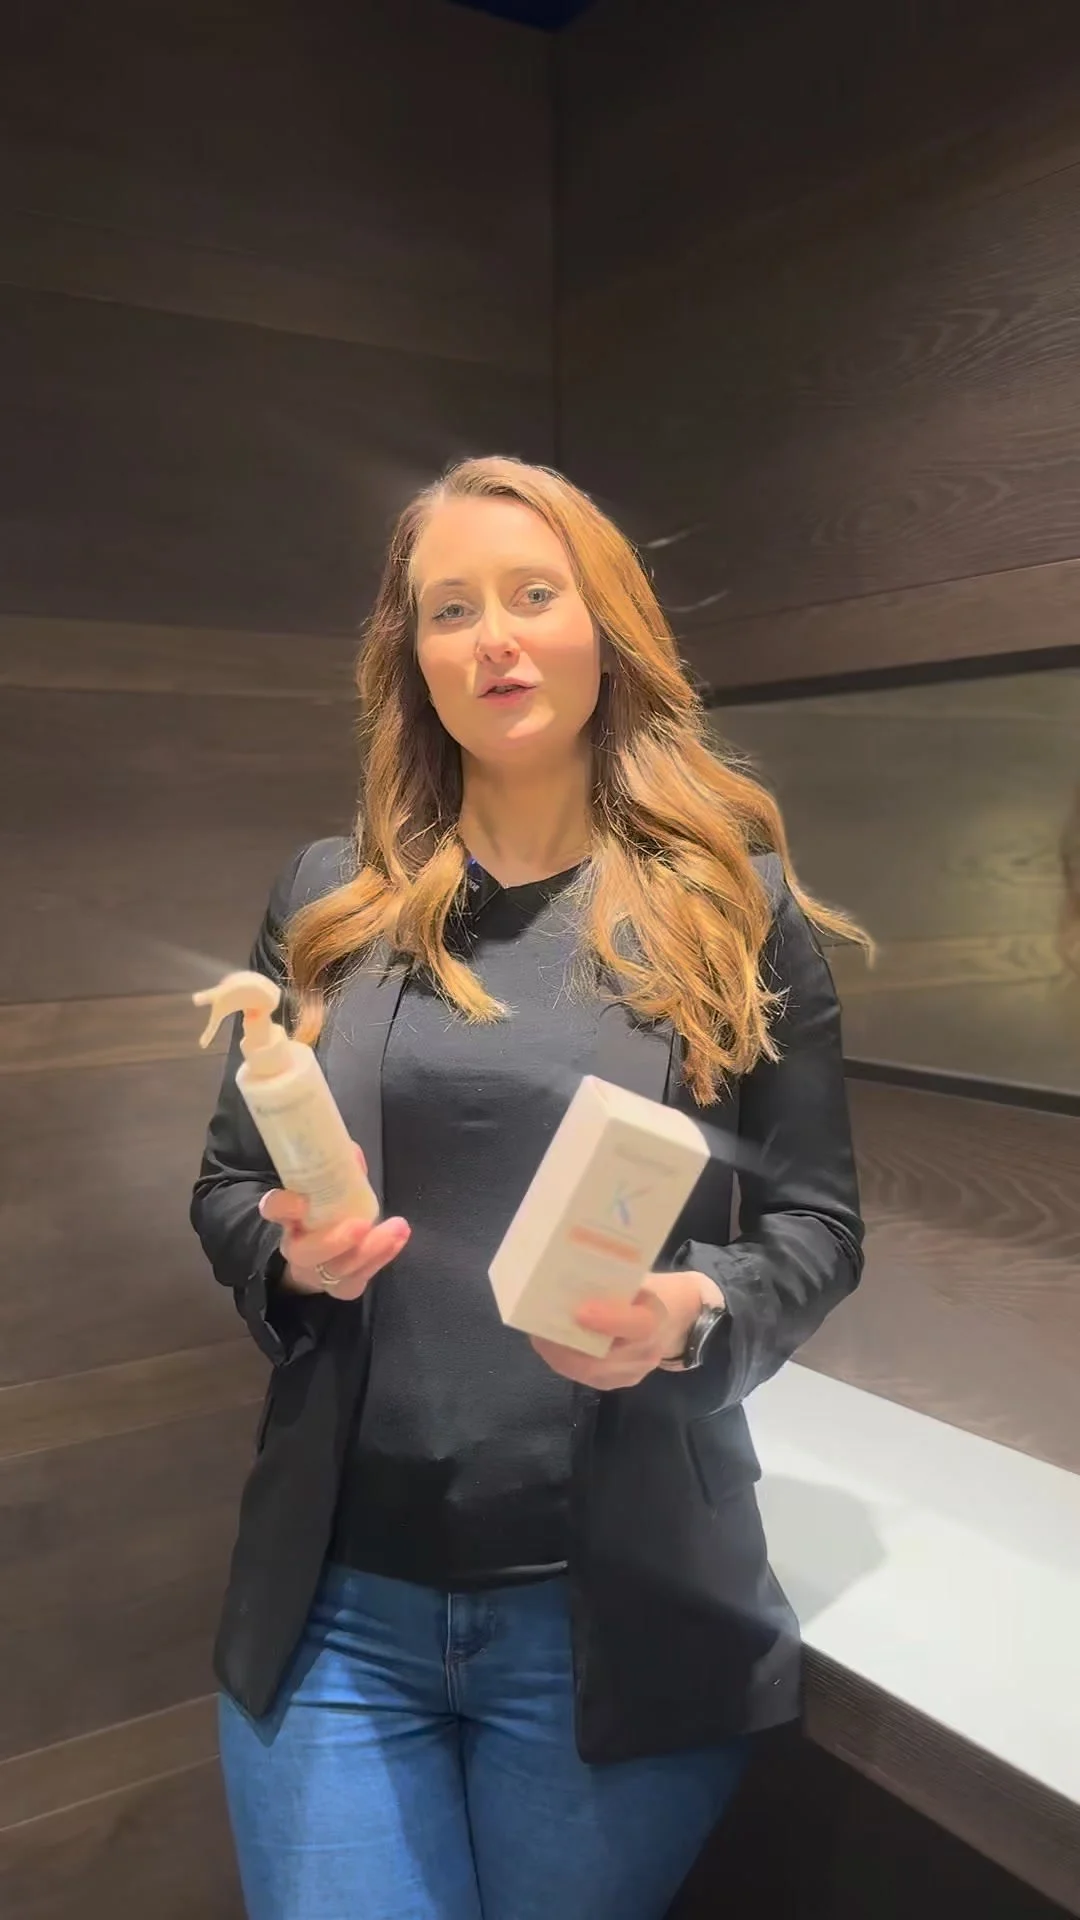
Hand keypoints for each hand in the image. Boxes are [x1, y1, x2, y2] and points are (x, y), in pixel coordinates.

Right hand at [258, 1146, 410, 1300]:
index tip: (301, 1201)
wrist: (320, 1259)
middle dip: (334, 1241)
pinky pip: (360, 1278)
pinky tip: (398, 1240)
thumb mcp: (328, 1188)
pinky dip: (382, 1258)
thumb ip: (339, 1171)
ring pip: (339, 1269)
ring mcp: (318, 1273)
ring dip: (371, 1249)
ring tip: (397, 1227)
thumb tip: (352, 1153)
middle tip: (362, 1224)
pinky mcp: (342, 1288)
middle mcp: (297, 1249)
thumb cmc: (326, 1213)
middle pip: (305, 1252)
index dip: (283, 1206)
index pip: (273, 1208)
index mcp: (287, 1218)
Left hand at [530, 1270, 723, 1389]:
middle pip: (600, 1360)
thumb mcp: (643, 1276)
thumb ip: (612, 1279)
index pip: (636, 1326)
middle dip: (563, 1347)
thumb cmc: (655, 1290)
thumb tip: (568, 1270)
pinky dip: (566, 1362)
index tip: (577, 1311)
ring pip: (589, 1373)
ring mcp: (634, 1372)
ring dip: (559, 1356)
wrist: (681, 1320)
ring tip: (538, 1335)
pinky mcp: (622, 1382)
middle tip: (537, 1328)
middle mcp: (646, 1352)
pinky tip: (552, 1346)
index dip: (606, 1320)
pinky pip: (589, 1378)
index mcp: (657, 1318)